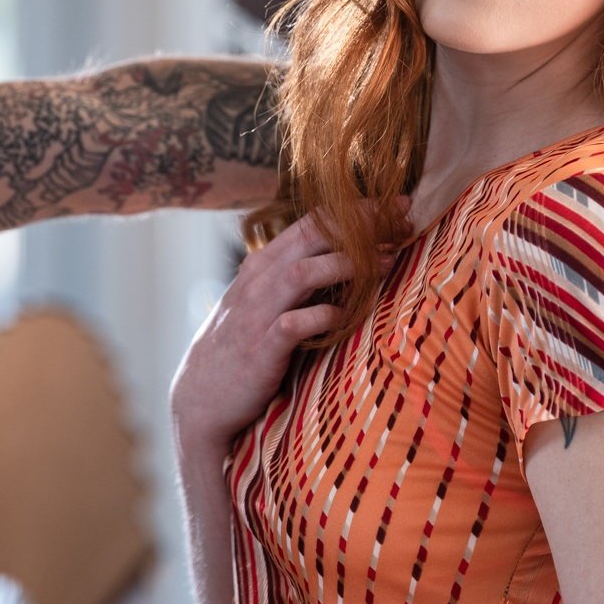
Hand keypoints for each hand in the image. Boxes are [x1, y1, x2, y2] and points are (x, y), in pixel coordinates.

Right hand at [171, 206, 398, 452]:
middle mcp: (257, 281)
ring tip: (387, 262)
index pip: (311, 223)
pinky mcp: (261, 348)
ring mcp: (257, 313)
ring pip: (302, 273)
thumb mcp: (261, 302)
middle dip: (360, 225)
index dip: (355, 210)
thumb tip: (348, 261)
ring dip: (346, 264)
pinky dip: (324, 316)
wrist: (201, 397)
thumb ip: (294, 279)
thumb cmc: (240, 347)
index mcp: (261, 265)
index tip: (395, 206)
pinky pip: (295, 324)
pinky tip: (347, 315)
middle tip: (402, 220)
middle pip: (311, 238)